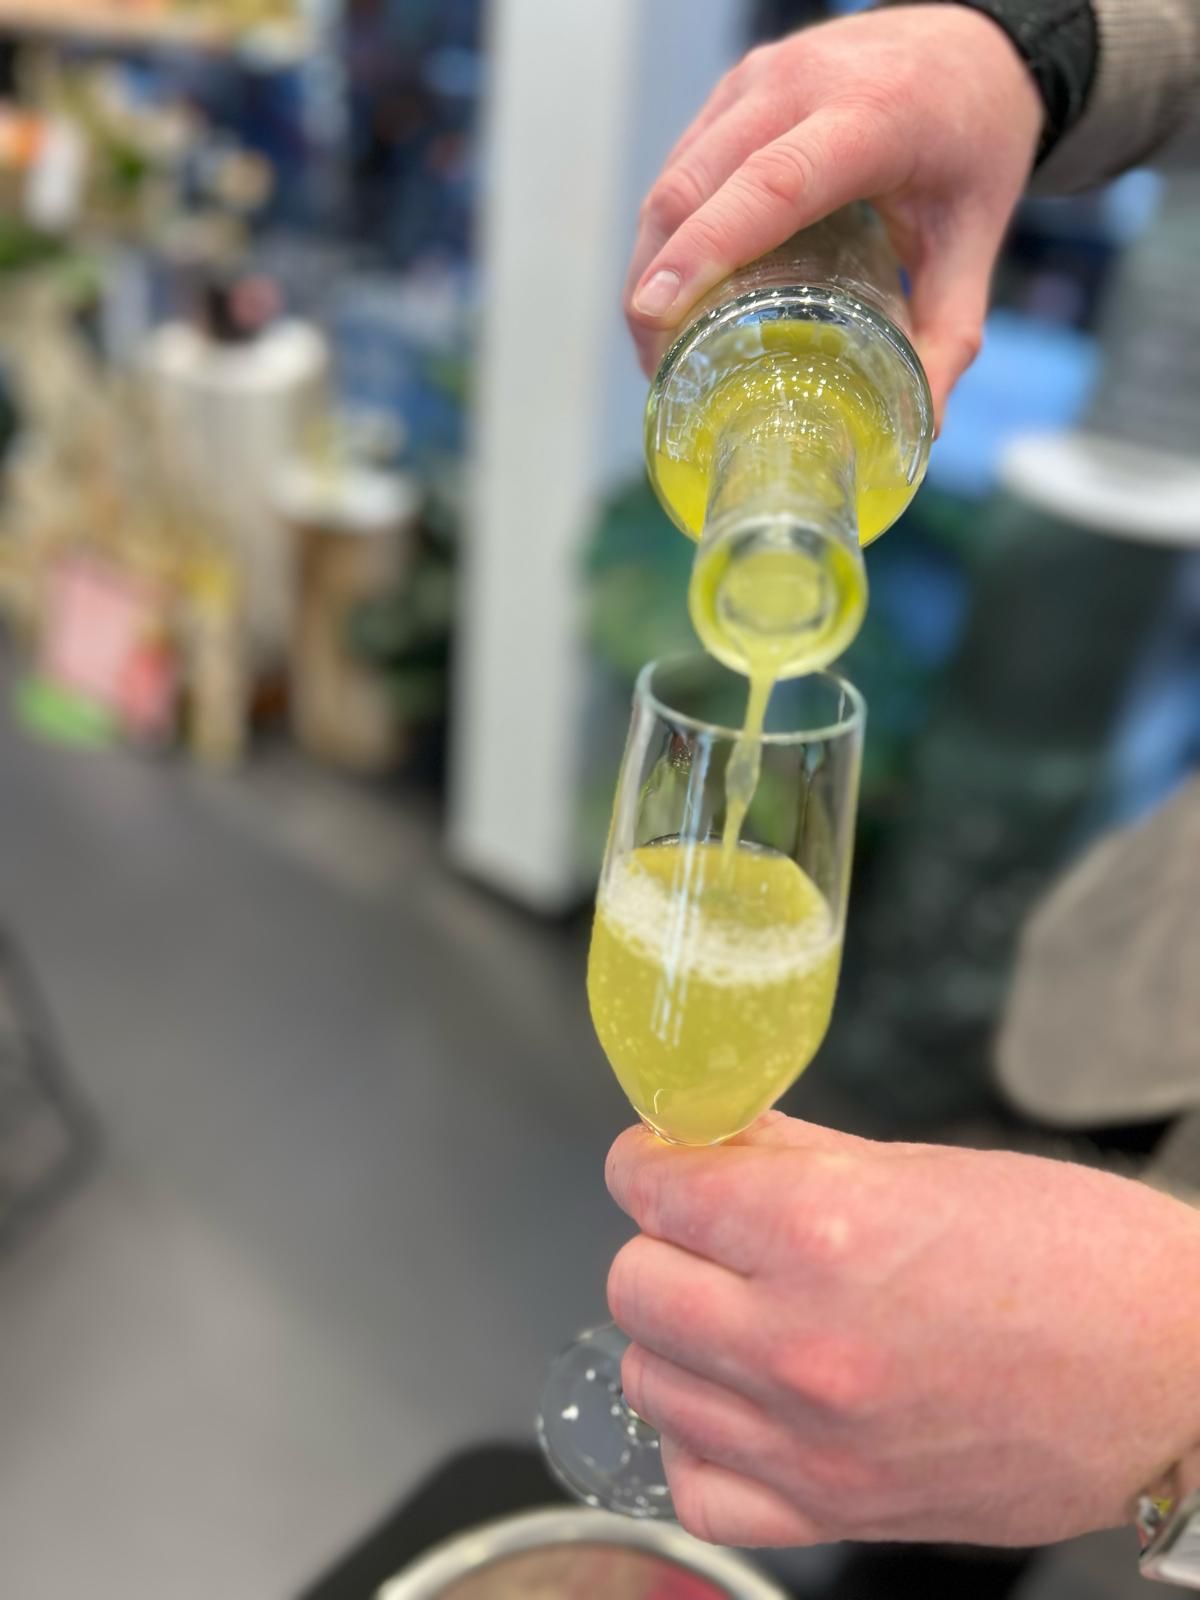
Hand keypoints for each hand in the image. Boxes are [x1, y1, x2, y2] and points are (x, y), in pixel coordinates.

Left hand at [606, 1113, 1199, 1548]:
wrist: (1178, 1372)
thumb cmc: (1074, 1255)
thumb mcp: (922, 1168)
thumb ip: (789, 1153)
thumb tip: (705, 1135)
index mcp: (822, 1234)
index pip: (649, 1185)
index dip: (652, 1160)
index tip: (667, 1160)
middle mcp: (802, 1345)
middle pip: (632, 1281)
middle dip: (664, 1240)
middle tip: (715, 1231)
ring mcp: (814, 1443)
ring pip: (647, 1378)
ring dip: (680, 1334)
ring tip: (740, 1310)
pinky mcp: (839, 1513)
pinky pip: (697, 1484)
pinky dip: (706, 1439)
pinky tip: (745, 1402)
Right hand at [625, 5, 1042, 421]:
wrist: (977, 45)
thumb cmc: (975, 142)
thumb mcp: (975, 238)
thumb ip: (950, 333)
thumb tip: (924, 428)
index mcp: (870, 117)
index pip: (769, 185)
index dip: (704, 250)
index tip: (655, 312)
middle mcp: (801, 83)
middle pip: (694, 186)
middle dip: (655, 281)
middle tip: (657, 368)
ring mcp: (758, 80)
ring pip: (673, 177)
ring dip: (651, 262)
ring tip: (659, 345)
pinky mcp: (736, 88)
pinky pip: (682, 164)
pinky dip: (666, 232)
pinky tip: (674, 291)